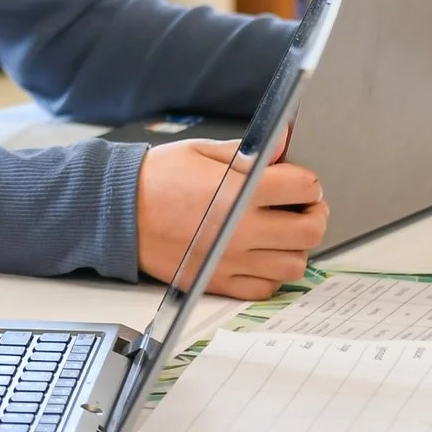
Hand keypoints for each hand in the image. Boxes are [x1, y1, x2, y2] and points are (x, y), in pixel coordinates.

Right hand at [137, 137, 326, 299]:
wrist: (117, 212)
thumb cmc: (157, 178)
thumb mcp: (202, 152)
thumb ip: (248, 152)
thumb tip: (282, 142)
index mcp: (240, 191)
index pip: (304, 187)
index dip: (307, 182)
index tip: (298, 182)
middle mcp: (241, 230)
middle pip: (309, 230)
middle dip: (314, 215)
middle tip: (303, 209)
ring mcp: (231, 260)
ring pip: (293, 265)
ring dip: (296, 248)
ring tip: (282, 234)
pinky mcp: (217, 281)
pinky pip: (265, 289)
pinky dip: (271, 275)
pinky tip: (261, 257)